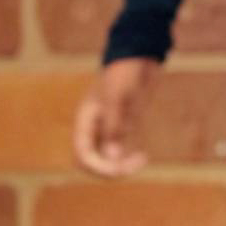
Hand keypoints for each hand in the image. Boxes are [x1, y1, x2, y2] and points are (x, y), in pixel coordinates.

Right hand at [72, 58, 156, 175]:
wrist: (140, 56)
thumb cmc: (125, 72)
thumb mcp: (118, 98)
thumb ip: (114, 127)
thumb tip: (112, 157)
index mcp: (86, 121)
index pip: (82, 155)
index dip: (99, 167)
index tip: (120, 167)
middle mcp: (94, 127)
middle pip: (91, 161)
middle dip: (109, 169)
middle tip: (134, 164)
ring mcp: (108, 127)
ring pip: (106, 158)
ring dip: (120, 166)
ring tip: (142, 159)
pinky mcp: (124, 126)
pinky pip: (120, 150)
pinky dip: (129, 157)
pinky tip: (143, 155)